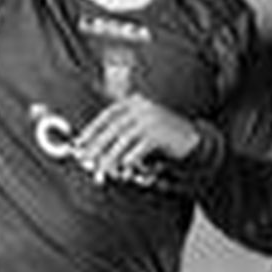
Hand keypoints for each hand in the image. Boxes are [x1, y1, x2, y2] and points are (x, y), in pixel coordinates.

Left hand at [73, 94, 203, 182]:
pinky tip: (125, 167)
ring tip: (103, 169)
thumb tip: (95, 147)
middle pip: (113, 127)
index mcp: (135, 102)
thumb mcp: (141, 129)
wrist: (192, 140)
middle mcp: (142, 107)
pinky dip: (131, 158)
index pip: (108, 115)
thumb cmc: (162, 138)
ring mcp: (152, 119)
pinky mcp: (160, 133)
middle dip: (97, 145)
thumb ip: (122, 133)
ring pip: (124, 139)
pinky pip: (139, 147)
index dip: (92, 129)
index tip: (80, 143)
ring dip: (111, 156)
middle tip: (86, 160)